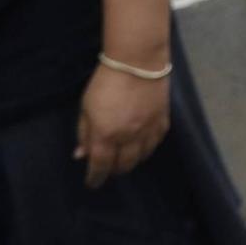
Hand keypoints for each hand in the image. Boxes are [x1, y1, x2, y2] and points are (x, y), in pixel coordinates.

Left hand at [74, 64, 169, 188]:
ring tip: (125, 158)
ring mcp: (148, 130)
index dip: (95, 178)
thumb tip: (82, 155)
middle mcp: (129, 138)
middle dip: (114, 171)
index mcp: (106, 135)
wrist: (137, 61)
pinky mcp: (162, 120)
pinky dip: (148, 148)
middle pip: (123, 165)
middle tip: (108, 169)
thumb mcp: (86, 107)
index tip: (92, 183)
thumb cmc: (105, 83)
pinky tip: (143, 144)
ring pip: (142, 156)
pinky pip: (156, 142)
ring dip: (132, 161)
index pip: (100, 166)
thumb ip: (84, 133)